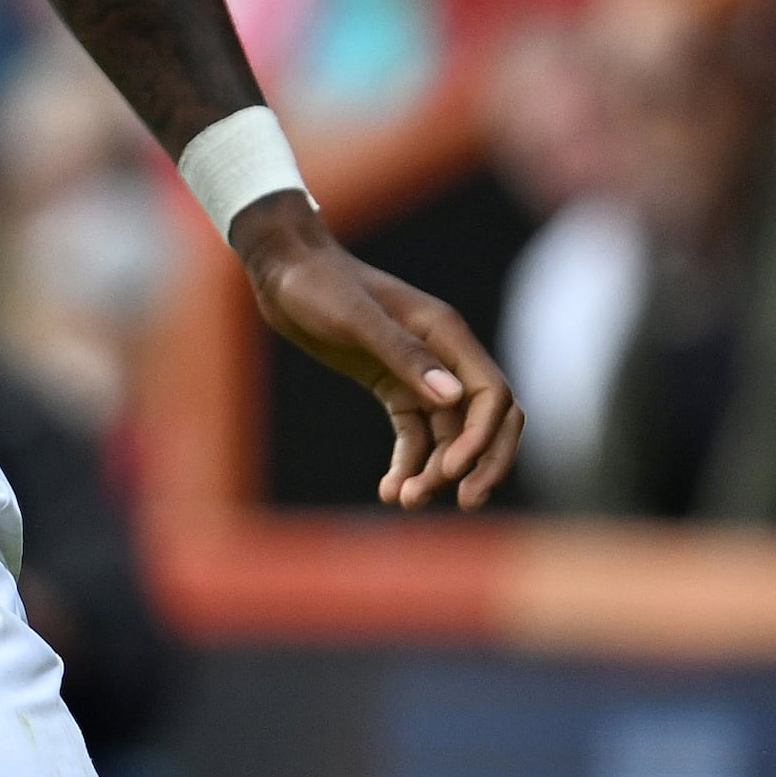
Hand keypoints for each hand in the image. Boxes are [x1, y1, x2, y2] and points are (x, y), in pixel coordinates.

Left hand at [231, 194, 519, 509]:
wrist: (284, 273)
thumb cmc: (319, 287)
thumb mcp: (357, 319)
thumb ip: (404, 355)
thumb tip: (453, 398)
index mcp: (446, 335)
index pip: (491, 395)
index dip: (483, 438)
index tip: (451, 471)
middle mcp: (442, 356)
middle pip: (485, 420)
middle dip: (482, 463)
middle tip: (466, 503)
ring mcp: (418, 373)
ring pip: (448, 434)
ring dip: (435, 471)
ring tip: (403, 501)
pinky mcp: (392, 386)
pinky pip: (414, 434)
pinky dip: (408, 463)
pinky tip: (388, 490)